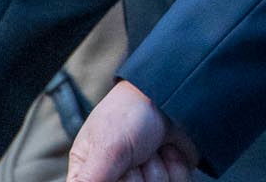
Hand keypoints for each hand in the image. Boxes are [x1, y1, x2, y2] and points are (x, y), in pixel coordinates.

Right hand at [66, 80, 197, 181]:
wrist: (168, 93)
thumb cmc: (128, 114)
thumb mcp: (105, 150)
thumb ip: (89, 181)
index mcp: (90, 177)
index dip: (117, 181)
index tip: (118, 170)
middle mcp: (116, 181)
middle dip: (135, 176)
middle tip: (134, 152)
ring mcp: (144, 179)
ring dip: (157, 169)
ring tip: (151, 147)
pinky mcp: (168, 176)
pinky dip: (175, 166)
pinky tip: (168, 149)